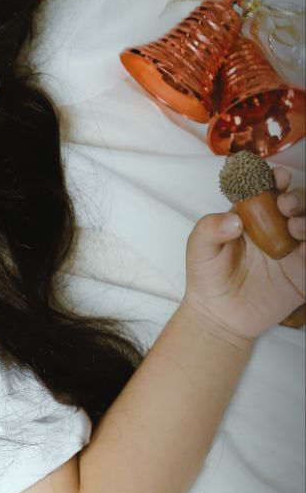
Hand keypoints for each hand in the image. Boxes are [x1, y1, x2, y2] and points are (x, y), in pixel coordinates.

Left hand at [181, 166, 304, 341]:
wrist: (217, 315)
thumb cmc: (207, 277)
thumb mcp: (198, 248)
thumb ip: (209, 228)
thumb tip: (234, 220)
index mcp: (252, 217)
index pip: (269, 190)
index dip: (276, 179)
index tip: (277, 177)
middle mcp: (275, 230)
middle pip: (297, 204)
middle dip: (297, 197)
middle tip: (285, 203)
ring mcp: (291, 251)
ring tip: (294, 224)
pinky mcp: (302, 274)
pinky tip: (305, 245)